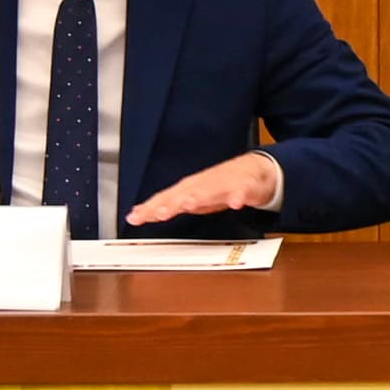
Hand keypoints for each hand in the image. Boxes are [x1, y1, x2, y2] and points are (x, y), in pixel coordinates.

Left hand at [126, 150, 283, 225]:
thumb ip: (167, 205)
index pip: (165, 198)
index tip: (134, 218)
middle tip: (159, 214)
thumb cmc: (220, 185)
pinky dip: (239, 196)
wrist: (254, 170)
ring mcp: (224, 184)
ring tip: (189, 204)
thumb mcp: (191, 197)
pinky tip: (236, 203)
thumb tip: (138, 214)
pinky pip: (242, 192)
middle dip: (172, 203)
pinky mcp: (245, 186)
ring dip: (201, 197)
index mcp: (189, 188)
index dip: (150, 208)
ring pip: (211, 191)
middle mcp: (203, 184)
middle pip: (185, 194)